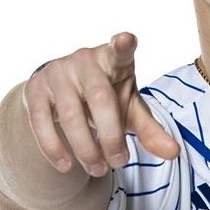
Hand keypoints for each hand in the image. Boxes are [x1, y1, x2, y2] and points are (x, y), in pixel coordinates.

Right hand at [23, 32, 179, 176]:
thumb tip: (174, 153)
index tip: (126, 39)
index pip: (120, 49)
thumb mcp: (130, 109)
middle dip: (111, 135)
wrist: (62, 93)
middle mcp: (85, 59)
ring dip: (85, 148)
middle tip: (120, 162)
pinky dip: (54, 148)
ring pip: (70, 115)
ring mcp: (58, 72)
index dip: (123, 44)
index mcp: (114, 58)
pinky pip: (40, 122)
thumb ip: (150, 129)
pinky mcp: (35, 88)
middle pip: (100, 98)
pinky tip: (66, 166)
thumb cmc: (106, 98)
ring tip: (98, 170)